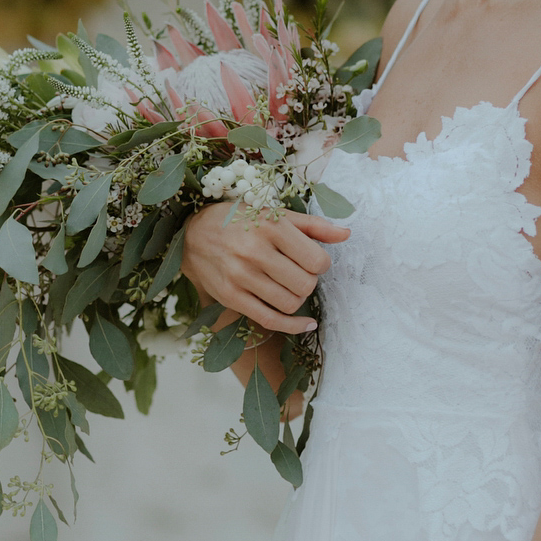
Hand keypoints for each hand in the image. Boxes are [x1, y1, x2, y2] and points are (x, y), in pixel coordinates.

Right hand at [181, 202, 348, 333]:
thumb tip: (347, 234)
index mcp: (270, 226)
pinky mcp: (231, 297)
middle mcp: (255, 251)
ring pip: (291, 303)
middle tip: (298, 272)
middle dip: (309, 281)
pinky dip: (293, 326)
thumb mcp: (275, 214)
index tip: (310, 259)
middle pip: (306, 284)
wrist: (193, 234)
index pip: (317, 260)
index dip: (320, 263)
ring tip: (288, 285)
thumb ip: (313, 226)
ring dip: (297, 298)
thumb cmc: (240, 220)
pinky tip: (306, 323)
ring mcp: (241, 277)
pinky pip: (271, 321)